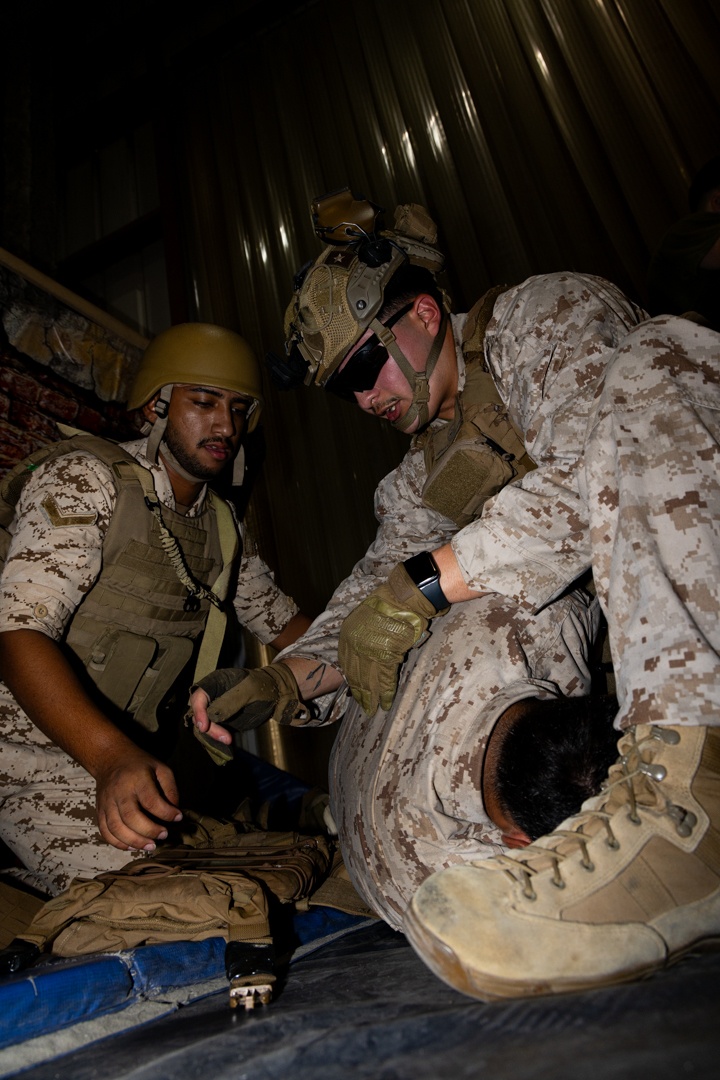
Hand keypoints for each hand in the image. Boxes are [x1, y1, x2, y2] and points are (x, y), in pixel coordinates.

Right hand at [94, 749, 181, 851]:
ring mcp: (106, 802)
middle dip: (149, 830)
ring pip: (116, 828)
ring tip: (151, 846)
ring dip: (135, 841)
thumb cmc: (140, 765)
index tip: (178, 817)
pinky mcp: (99, 811)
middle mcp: (119, 792)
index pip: (151, 800)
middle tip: (164, 835)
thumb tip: (175, 811)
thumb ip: (170, 788)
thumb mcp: (160, 768)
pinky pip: (105, 832)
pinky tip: (133, 847)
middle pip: (131, 817)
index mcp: (136, 779)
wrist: (110, 759)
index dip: (166, 813)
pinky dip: (118, 843)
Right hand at [189, 664, 309, 763]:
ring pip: (203, 725)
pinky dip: (216, 739)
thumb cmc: (262, 687)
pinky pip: (212, 732)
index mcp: (215, 682)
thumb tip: (211, 715)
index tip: (204, 726)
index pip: (198, 696)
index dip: (198, 711)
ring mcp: (214, 709)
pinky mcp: (220, 721)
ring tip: (228, 740)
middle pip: (198, 714)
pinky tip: (226, 742)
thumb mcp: (248, 691)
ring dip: (212, 736)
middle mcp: (211, 695)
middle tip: (226, 738)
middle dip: (208, 728)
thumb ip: (229, 702)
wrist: (273, 694)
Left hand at [339, 563, 438, 716]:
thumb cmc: (392, 603)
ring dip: (371, 697)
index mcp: (349, 633)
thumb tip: (368, 653)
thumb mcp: (368, 618)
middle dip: (360, 692)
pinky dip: (386, 692)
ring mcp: (370, 650)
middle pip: (356, 674)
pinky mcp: (386, 655)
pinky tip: (385, 702)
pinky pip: (385, 679)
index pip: (347, 662)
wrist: (406, 595)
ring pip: (369, 680)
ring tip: (373, 709)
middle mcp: (355, 643)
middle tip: (364, 706)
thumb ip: (365, 636)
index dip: (352, 679)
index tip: (354, 690)